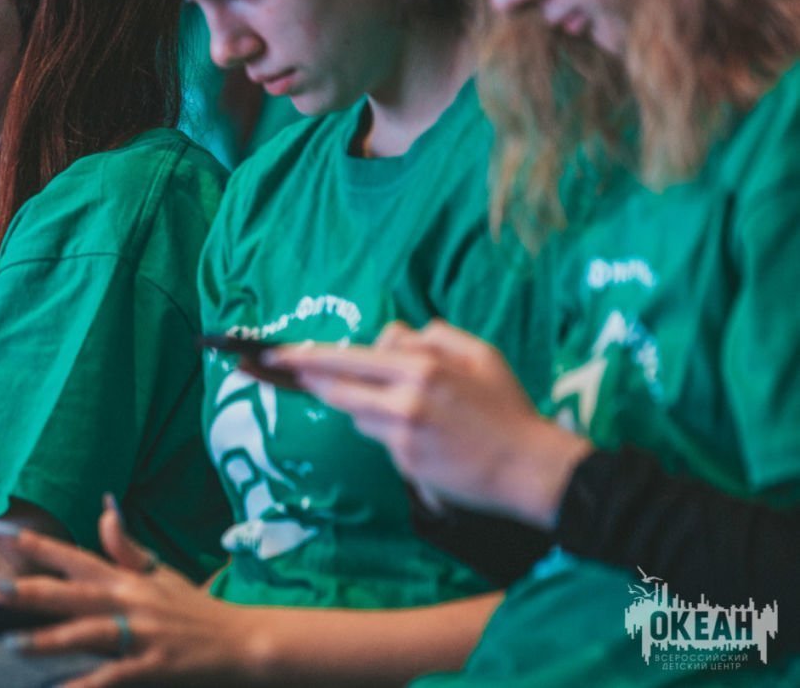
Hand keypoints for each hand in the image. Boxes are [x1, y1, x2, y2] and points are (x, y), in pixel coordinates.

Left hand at [0, 500, 247, 686]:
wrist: (246, 643)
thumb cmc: (197, 610)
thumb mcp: (162, 573)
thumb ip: (126, 546)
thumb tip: (104, 508)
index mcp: (128, 578)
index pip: (74, 554)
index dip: (36, 545)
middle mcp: (130, 601)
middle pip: (72, 592)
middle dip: (31, 591)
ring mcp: (142, 634)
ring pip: (86, 634)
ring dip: (47, 640)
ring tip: (11, 644)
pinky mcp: (154, 667)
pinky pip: (113, 677)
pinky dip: (85, 685)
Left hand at [266, 321, 591, 525]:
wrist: (530, 467)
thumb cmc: (505, 407)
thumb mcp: (479, 354)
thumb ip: (432, 337)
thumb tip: (392, 336)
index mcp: (421, 366)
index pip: (348, 357)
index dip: (309, 356)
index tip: (278, 354)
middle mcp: (405, 398)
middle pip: (337, 386)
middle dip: (305, 378)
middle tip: (273, 368)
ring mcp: (402, 433)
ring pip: (356, 413)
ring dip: (363, 407)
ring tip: (406, 410)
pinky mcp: (405, 462)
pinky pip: (380, 439)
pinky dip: (389, 432)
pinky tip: (422, 437)